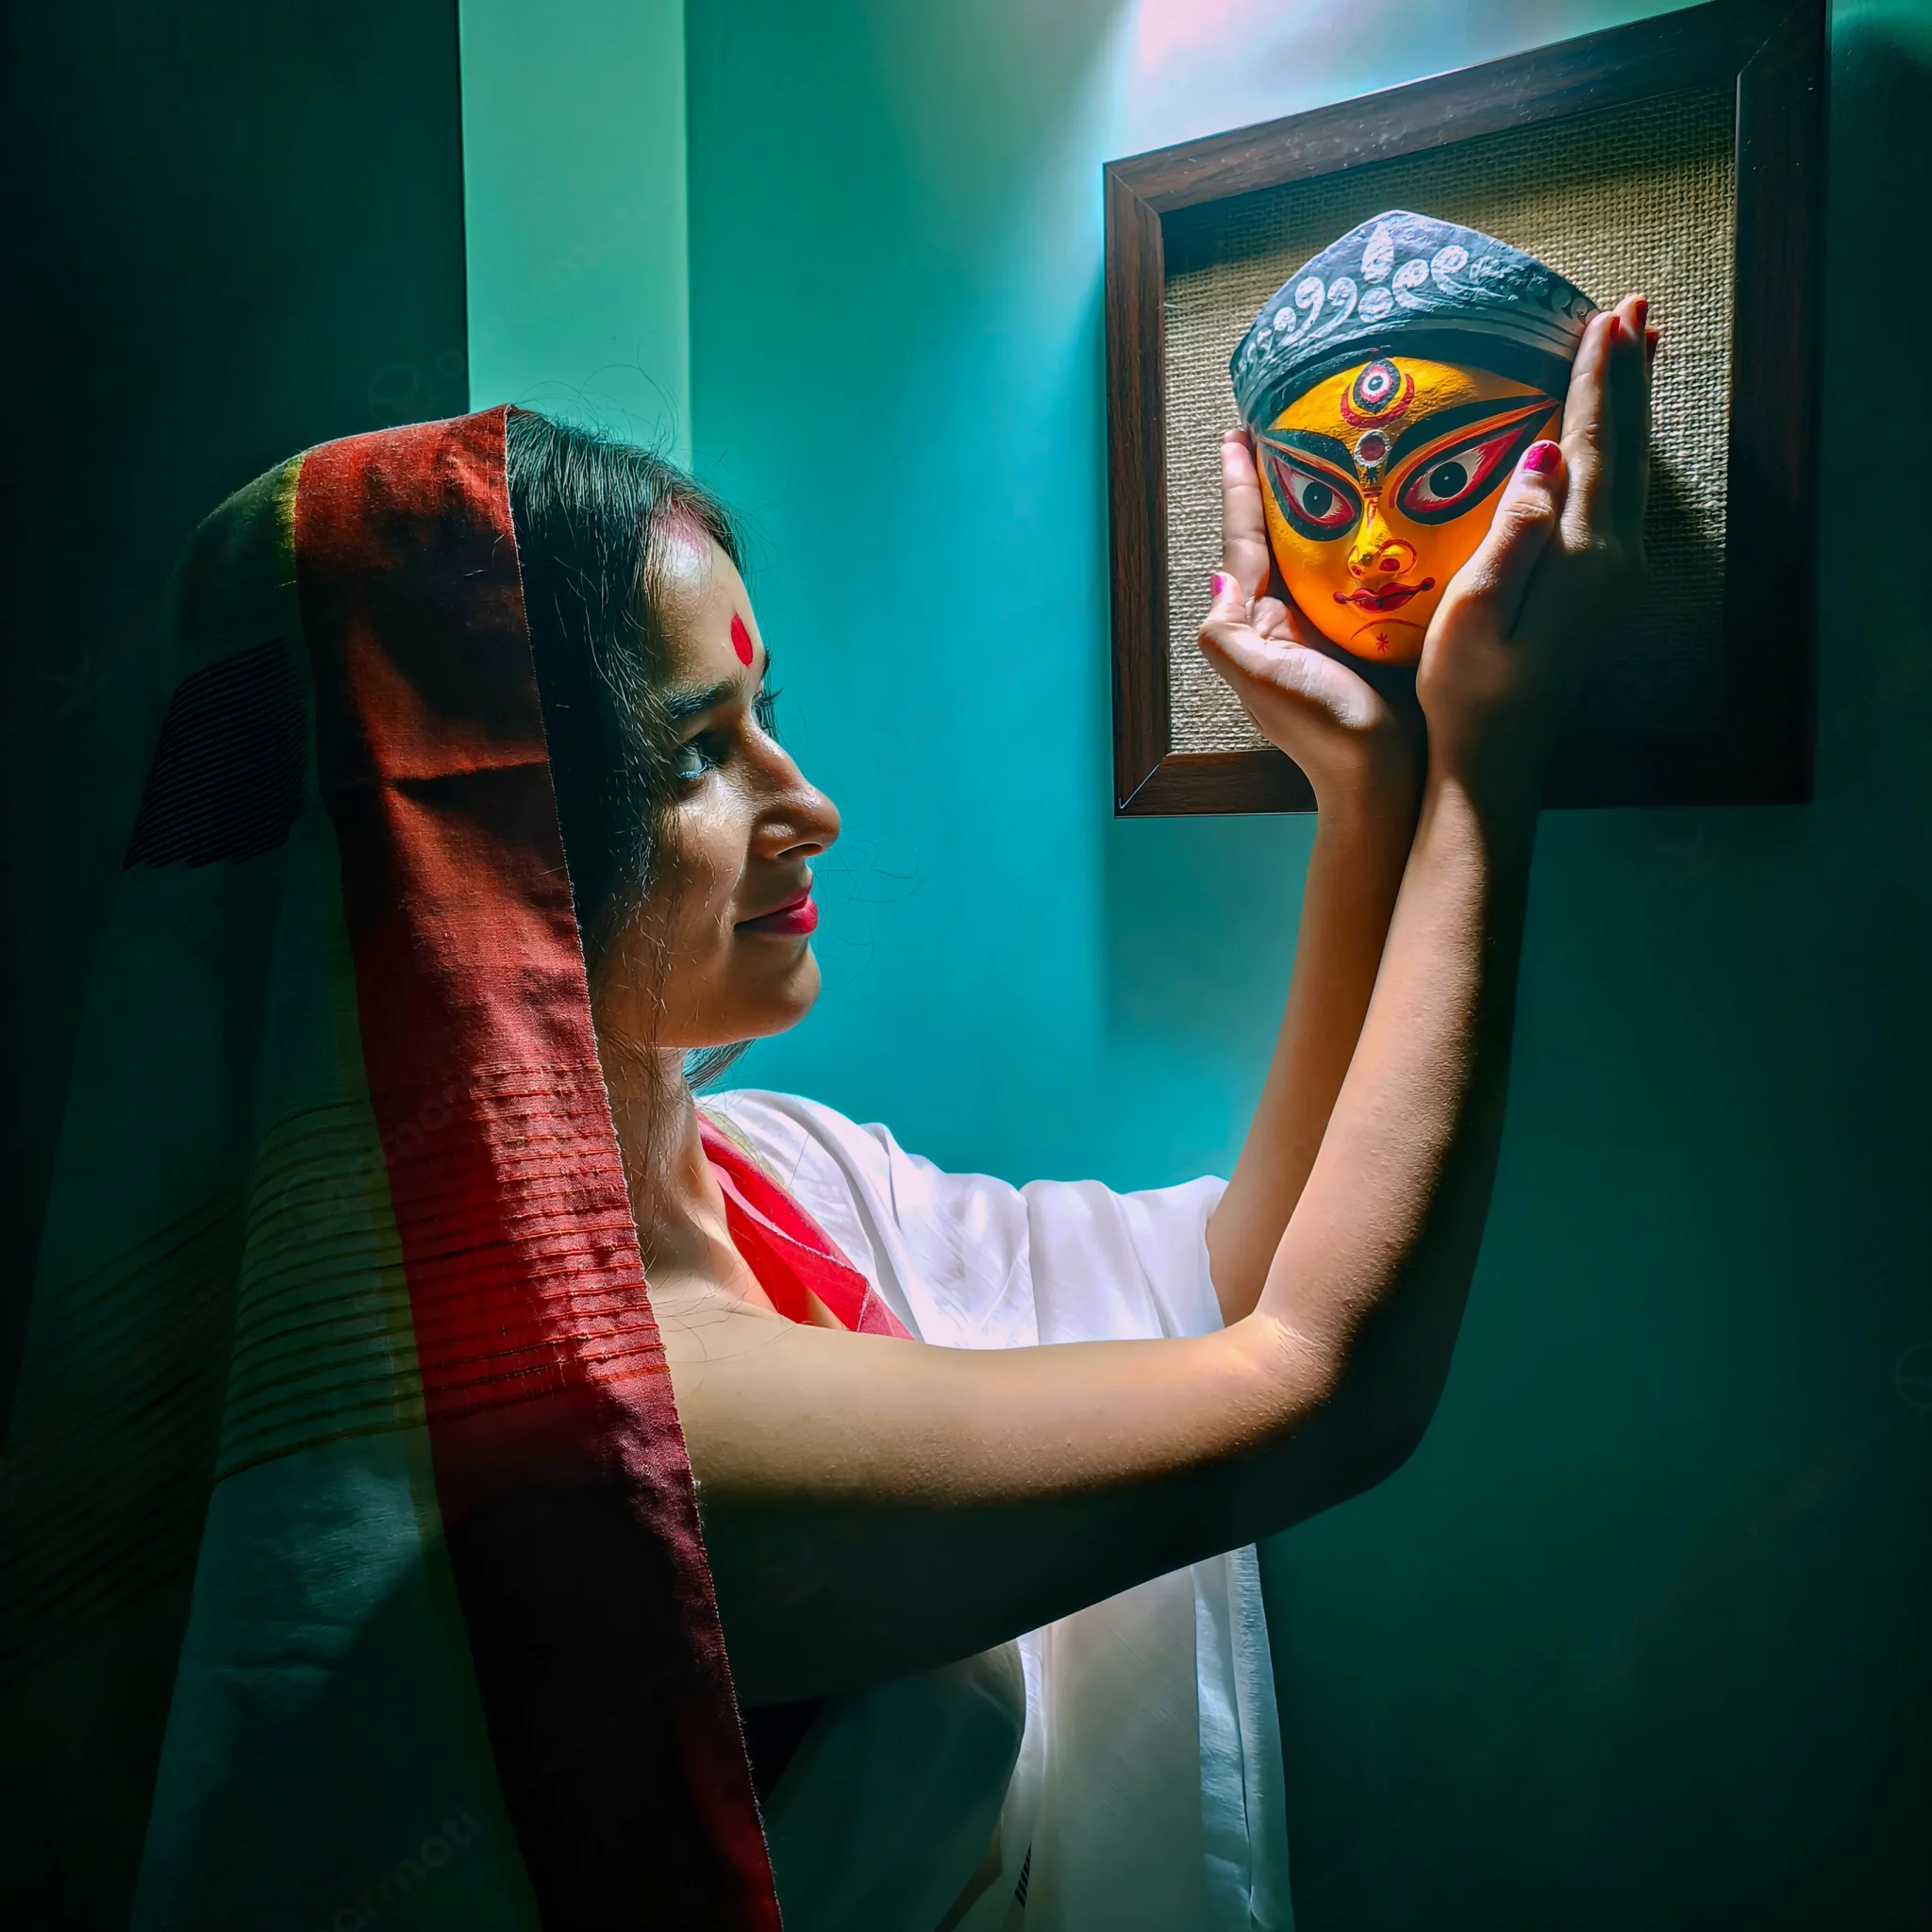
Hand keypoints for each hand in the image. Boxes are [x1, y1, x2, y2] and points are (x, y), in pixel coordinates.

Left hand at [1197, 428, 1410, 810]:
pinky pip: (1368, 571)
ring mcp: (1333, 622)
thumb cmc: (1321, 729)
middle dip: (1284, 485)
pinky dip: (1370, 538)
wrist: (1384, 777)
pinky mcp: (1375, 628)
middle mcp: (1290, 616)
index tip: (1237, 436)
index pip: (1244, 540)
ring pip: (1326, 548)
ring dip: (1328, 504)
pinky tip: (1389, 506)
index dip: (1242, 488)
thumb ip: (1228, 630)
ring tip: (1337, 449)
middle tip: (1291, 427)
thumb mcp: (1258, 679)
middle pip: (1283, 536)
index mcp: (1259, 621)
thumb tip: (1219, 576)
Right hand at [1415, 295, 1652, 805]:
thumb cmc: (1469, 691)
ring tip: (1633, 357)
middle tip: (1635, 312)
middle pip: (1621, 448)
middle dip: (1626, 378)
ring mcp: (1609, 579)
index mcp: (1578, 555)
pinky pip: (1615, 499)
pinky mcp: (1598, 597)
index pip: (1586, 445)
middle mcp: (1608, 559)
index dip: (1594, 381)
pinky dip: (1616, 454)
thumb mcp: (1476, 610)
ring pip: (1626, 472)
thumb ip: (1514, 531)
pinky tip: (1606, 447)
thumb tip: (1542, 455)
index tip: (1602, 320)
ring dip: (1627, 411)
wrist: (1495, 761)